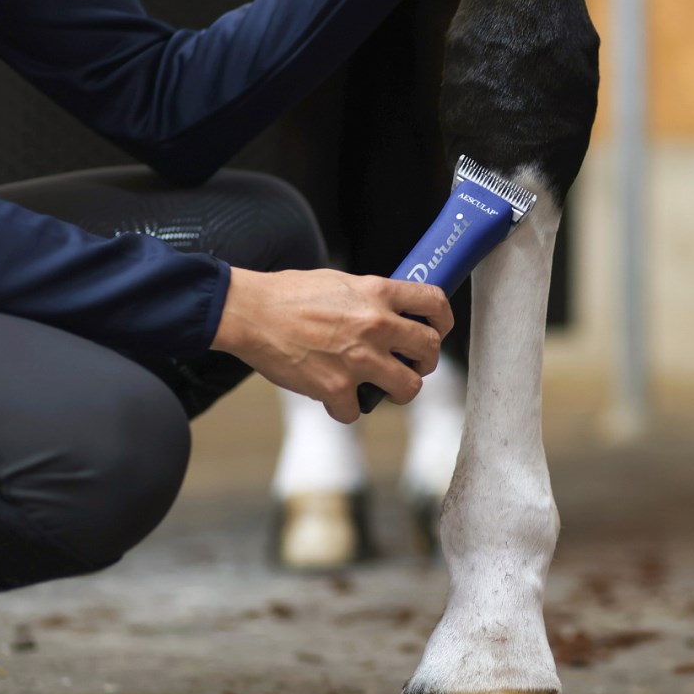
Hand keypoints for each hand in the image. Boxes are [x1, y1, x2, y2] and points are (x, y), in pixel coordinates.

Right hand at [211, 267, 453, 422]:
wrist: (250, 313)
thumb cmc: (288, 295)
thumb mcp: (340, 282)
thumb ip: (371, 298)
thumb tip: (392, 313)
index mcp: (378, 293)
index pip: (435, 302)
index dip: (443, 320)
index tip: (437, 330)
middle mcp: (376, 325)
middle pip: (430, 350)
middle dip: (425, 362)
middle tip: (410, 365)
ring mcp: (359, 359)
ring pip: (409, 388)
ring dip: (398, 391)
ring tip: (381, 386)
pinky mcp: (336, 388)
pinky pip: (358, 411)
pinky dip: (345, 409)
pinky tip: (333, 397)